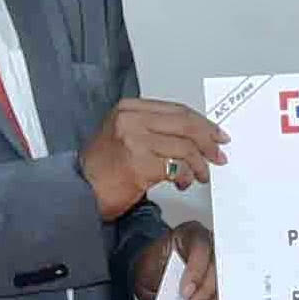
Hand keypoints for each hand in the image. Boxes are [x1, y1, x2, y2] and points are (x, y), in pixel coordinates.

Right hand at [81, 98, 227, 221]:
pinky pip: (177, 167)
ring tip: (200, 176)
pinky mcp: (139, 164)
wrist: (80, 191)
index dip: (202, 123)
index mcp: (129, 108)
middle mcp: (131, 120)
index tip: (216, 135)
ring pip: (185, 146)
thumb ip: (155, 130)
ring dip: (199, 164)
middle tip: (218, 155)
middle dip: (208, 140)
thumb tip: (194, 137)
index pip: (176, 110)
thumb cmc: (103, 169)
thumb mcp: (125, 136)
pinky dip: (187, 176)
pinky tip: (183, 183)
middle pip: (185, 123)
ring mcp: (134, 140)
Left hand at [133, 223, 219, 299]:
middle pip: (217, 270)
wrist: (149, 269)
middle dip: (204, 295)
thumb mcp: (149, 269)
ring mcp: (219, 266)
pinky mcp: (222, 285)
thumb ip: (164, 281)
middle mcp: (210, 247)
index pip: (201, 248)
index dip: (195, 272)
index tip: (184, 293)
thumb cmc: (150, 264)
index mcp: (191, 234)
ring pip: (224, 287)